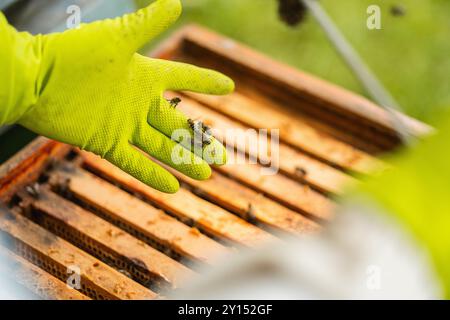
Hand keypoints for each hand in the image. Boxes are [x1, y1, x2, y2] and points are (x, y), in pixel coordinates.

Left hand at [0, 0, 233, 192]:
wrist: (35, 79)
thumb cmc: (74, 53)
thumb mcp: (118, 38)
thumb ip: (147, 23)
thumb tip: (177, 3)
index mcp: (146, 76)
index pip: (185, 78)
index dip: (207, 82)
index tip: (228, 87)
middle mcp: (139, 103)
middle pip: (178, 125)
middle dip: (201, 142)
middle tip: (223, 158)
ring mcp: (124, 125)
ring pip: (162, 148)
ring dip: (184, 162)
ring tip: (206, 176)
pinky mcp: (106, 143)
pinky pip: (134, 162)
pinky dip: (153, 176)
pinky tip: (173, 189)